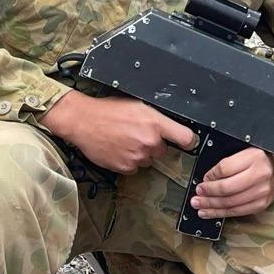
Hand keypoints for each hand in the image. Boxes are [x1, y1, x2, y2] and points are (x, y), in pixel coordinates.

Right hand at [41, 90, 196, 174]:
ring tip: (125, 140)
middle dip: (154, 144)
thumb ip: (156, 118)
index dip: (189, 141)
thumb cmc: (108, 110)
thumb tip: (169, 126)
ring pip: (147, 160)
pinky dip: (128, 160)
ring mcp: (137, 156)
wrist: (84, 121)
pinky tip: (118, 148)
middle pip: (163, 150)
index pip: (185, 138)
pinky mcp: (125, 167)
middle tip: (138, 134)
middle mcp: (149, 141)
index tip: (189, 143)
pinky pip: (134, 167)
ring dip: (140, 153)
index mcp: (154, 123)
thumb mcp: (137, 105)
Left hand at [190, 147, 273, 220]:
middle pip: (226, 188)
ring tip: (199, 205)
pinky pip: (237, 211)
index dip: (210, 175)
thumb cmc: (262, 157)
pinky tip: (210, 212)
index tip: (203, 179)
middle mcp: (260, 175)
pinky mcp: (261, 204)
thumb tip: (209, 177)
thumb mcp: (246, 150)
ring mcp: (261, 192)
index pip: (225, 168)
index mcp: (254, 157)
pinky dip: (221, 213)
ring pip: (230, 203)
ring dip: (211, 206)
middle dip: (207, 193)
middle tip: (196, 195)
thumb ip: (229, 162)